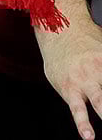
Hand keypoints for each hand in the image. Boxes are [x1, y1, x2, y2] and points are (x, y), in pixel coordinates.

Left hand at [38, 22, 101, 139]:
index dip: (84, 124)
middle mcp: (86, 78)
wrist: (62, 28)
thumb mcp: (58, 78)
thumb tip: (87, 115)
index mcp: (70, 86)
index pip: (78, 110)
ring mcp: (99, 67)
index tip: (89, 138)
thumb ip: (73, 96)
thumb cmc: (59, 59)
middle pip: (101, 101)